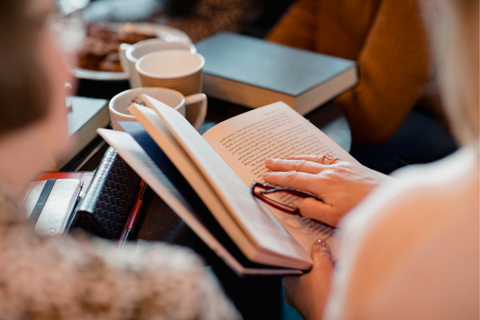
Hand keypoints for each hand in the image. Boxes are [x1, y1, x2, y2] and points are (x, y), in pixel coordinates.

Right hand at [264, 155, 390, 225]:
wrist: (390, 198)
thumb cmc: (363, 210)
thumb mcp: (334, 217)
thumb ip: (311, 209)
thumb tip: (297, 202)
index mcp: (323, 183)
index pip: (294, 179)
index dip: (278, 177)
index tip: (267, 176)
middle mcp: (330, 171)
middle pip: (300, 165)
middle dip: (282, 164)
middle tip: (268, 161)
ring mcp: (341, 166)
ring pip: (312, 159)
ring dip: (296, 158)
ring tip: (284, 158)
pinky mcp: (350, 166)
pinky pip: (325, 158)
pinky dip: (313, 157)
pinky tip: (312, 158)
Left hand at [283, 239, 332, 319]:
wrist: (330, 318)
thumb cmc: (323, 297)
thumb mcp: (323, 267)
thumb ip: (320, 252)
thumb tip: (319, 244)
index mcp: (287, 278)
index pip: (293, 259)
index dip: (303, 251)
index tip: (311, 244)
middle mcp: (290, 290)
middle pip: (302, 269)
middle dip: (314, 262)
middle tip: (323, 253)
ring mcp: (299, 300)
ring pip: (309, 281)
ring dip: (319, 273)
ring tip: (330, 266)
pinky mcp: (309, 307)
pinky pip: (314, 291)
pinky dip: (322, 285)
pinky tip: (331, 281)